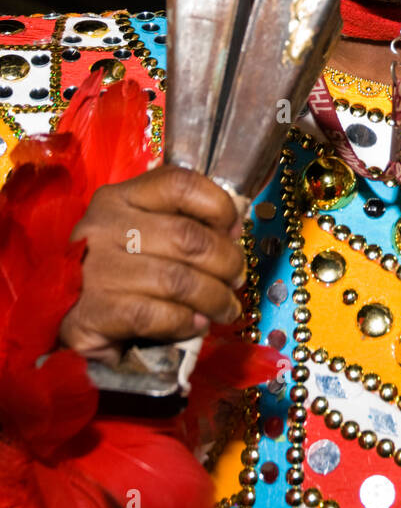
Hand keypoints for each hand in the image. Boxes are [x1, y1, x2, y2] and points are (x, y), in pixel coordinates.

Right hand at [58, 165, 247, 364]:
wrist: (58, 310)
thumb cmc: (115, 268)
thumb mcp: (141, 231)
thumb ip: (182, 222)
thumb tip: (234, 233)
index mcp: (121, 197)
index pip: (180, 183)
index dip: (219, 206)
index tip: (235, 231)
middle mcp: (107, 225)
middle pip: (188, 236)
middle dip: (226, 261)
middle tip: (236, 279)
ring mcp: (98, 268)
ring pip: (179, 279)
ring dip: (214, 297)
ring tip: (225, 308)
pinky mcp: (96, 311)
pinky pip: (158, 314)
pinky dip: (186, 321)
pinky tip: (195, 324)